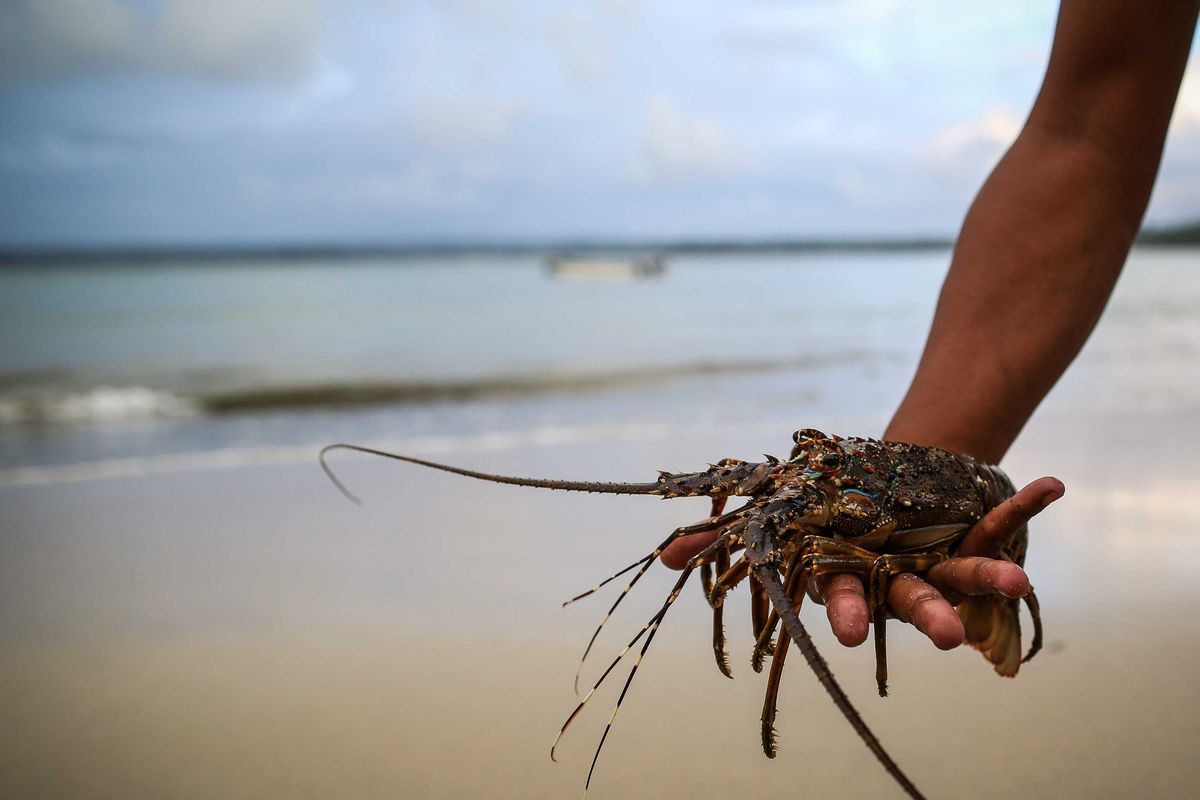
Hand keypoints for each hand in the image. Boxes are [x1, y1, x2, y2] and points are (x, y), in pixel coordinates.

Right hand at [659, 476, 1063, 650]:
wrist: (881, 485)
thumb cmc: (819, 508)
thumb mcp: (768, 514)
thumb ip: (719, 540)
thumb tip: (662, 558)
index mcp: (847, 573)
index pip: (840, 596)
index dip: (840, 611)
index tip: (844, 630)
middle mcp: (893, 575)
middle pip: (908, 599)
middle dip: (923, 616)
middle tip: (942, 635)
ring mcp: (935, 558)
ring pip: (960, 576)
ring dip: (986, 580)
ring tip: (1016, 580)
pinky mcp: (969, 535)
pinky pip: (999, 520)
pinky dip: (1026, 505)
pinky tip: (1052, 485)